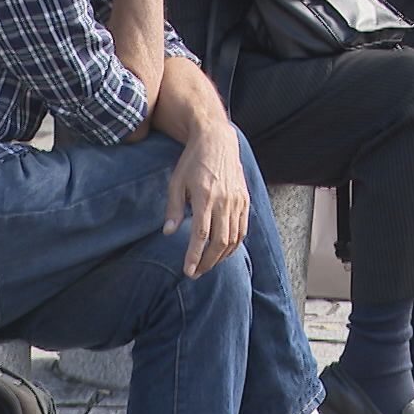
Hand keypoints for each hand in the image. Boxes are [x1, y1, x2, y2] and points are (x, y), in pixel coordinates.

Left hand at [163, 120, 248, 277]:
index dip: (194, 256)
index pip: (201, 235)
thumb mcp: (177, 182)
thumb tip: (168, 233)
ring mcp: (237, 201)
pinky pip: (243, 229)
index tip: (188, 271)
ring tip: (207, 265)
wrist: (217, 140)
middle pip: (219, 241)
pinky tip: (223, 251)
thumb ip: (174, 209)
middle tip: (196, 273)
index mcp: (205, 197)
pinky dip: (234, 244)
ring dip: (220, 256)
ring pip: (233, 238)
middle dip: (207, 262)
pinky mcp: (245, 200)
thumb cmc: (193, 161)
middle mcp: (224, 201)